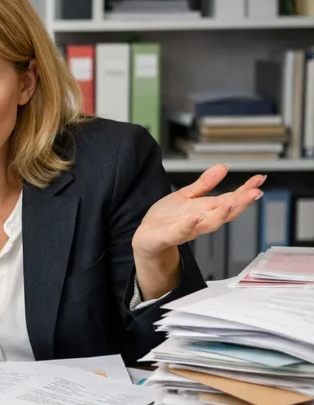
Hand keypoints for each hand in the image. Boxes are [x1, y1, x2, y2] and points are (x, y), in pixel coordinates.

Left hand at [132, 164, 264, 257]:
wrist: (146, 237)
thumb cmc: (167, 218)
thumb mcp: (186, 195)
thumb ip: (204, 184)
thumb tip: (223, 167)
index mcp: (206, 210)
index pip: (231, 199)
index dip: (245, 190)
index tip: (259, 179)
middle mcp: (201, 220)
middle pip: (226, 212)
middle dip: (241, 203)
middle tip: (255, 192)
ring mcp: (188, 229)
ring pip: (209, 224)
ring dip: (222, 214)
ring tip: (232, 203)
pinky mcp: (170, 236)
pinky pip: (182, 231)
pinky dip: (190, 225)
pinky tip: (195, 217)